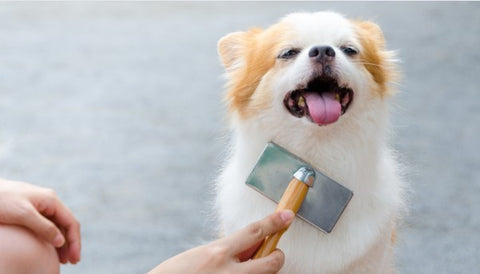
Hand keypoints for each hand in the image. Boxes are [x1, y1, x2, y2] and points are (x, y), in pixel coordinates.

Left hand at [0, 178, 80, 263]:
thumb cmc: (1, 200)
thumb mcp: (23, 214)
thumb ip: (44, 227)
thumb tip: (61, 241)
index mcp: (52, 200)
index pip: (71, 222)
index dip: (75, 242)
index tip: (74, 258)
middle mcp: (49, 202)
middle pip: (66, 225)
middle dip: (70, 244)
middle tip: (71, 262)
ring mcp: (41, 206)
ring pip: (57, 226)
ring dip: (62, 242)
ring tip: (62, 259)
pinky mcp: (31, 211)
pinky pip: (47, 226)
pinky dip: (51, 238)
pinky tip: (49, 248)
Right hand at [150, 210, 293, 273]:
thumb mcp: (199, 255)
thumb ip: (225, 250)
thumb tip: (250, 245)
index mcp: (217, 253)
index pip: (254, 232)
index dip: (274, 222)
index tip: (287, 215)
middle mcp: (227, 272)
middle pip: (271, 262)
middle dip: (277, 256)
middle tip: (274, 254)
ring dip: (261, 271)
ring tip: (245, 269)